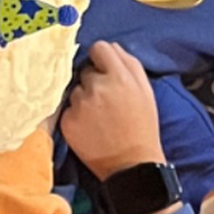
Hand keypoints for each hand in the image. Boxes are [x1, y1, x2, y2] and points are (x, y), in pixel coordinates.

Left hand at [60, 42, 166, 180]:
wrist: (131, 165)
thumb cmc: (142, 127)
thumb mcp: (146, 92)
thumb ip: (131, 64)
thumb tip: (112, 48)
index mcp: (119, 76)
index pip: (99, 48)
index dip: (102, 58)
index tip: (104, 70)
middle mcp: (97, 87)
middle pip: (86, 70)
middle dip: (94, 81)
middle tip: (106, 101)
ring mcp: (79, 104)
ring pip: (75, 90)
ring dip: (84, 99)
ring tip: (98, 117)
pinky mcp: (67, 121)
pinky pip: (67, 108)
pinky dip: (76, 115)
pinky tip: (90, 127)